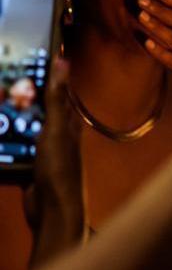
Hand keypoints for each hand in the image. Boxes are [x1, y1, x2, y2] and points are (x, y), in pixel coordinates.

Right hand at [25, 59, 83, 265]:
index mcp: (68, 123)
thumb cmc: (59, 166)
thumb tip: (64, 61)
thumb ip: (58, 97)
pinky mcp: (31, 168)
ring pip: (24, 131)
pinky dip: (5, 144)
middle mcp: (59, 136)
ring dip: (10, 123)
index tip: (28, 60)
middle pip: (38, 112)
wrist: (53, 209)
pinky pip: (16, 151)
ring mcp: (44, 153)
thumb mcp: (57, 127)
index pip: (58, 93)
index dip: (46, 77)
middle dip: (21, 101)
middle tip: (2, 86)